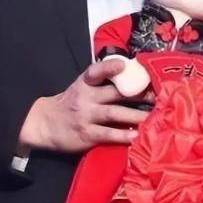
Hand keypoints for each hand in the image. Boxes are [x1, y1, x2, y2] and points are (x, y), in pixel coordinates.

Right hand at [18, 58, 150, 152]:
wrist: (45, 124)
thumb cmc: (71, 102)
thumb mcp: (82, 86)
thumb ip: (102, 80)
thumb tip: (132, 72)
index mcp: (85, 83)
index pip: (96, 71)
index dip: (109, 67)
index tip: (123, 65)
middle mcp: (86, 97)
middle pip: (115, 93)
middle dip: (138, 94)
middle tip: (158, 96)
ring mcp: (86, 116)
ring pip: (115, 114)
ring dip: (136, 116)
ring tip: (154, 118)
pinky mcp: (87, 134)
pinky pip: (108, 134)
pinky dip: (123, 135)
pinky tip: (136, 136)